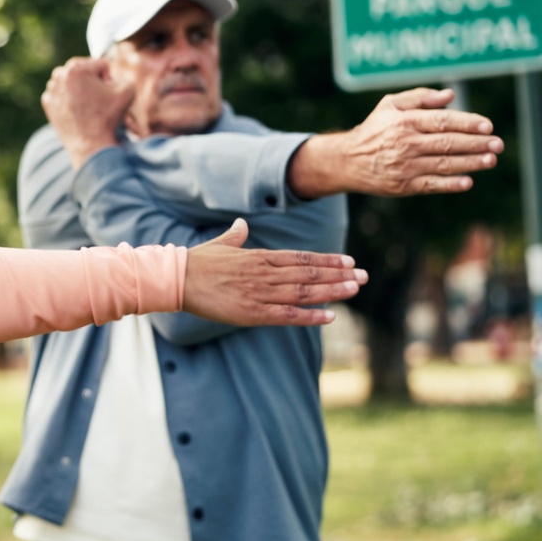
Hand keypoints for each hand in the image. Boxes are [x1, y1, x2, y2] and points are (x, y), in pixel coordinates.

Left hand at [40, 57, 133, 166]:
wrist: (89, 144)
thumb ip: (121, 75)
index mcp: (77, 67)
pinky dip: (69, 99)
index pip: (101, 65)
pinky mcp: (47, 103)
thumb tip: (110, 78)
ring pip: (71, 81)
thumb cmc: (108, 117)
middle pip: (84, 70)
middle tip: (98, 99)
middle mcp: (60, 75)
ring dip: (80, 88)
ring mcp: (51, 90)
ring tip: (88, 105)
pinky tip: (77, 111)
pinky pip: (62, 94)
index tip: (108, 94)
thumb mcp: (127, 89)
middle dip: (93, 81)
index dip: (110, 79)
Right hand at [183, 219, 365, 325]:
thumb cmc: (196, 262)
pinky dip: (311, 316)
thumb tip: (241, 224)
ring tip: (355, 288)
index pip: (302, 257)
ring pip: (305, 292)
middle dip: (339, 274)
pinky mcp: (252, 312)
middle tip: (364, 275)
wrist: (177, 278)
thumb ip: (235, 236)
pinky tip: (330, 316)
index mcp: (259, 257)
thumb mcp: (220, 245)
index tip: (349, 261)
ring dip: (333, 291)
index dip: (327, 260)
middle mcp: (265, 273)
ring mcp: (260, 293)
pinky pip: (288, 315)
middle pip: (310, 274)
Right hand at [289, 87, 503, 198]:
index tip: (488, 126)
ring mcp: (404, 166)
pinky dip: (450, 184)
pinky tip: (467, 182)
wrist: (346, 160)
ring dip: (470, 163)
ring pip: (443, 164)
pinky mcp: (402, 186)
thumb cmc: (374, 130)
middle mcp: (405, 143)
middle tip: (498, 144)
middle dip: (476, 144)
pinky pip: (430, 185)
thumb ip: (420, 97)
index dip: (468, 123)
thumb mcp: (389, 106)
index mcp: (405, 122)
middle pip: (448, 143)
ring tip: (490, 160)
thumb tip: (450, 95)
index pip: (443, 121)